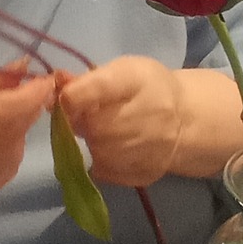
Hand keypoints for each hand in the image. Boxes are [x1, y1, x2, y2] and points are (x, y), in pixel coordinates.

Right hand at [0, 70, 54, 243]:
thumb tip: (23, 68)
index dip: (27, 96)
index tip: (44, 77)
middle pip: (12, 135)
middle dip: (25, 109)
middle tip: (27, 87)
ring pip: (13, 152)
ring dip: (15, 128)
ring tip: (3, 109)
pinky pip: (4, 168)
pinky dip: (6, 146)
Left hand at [55, 57, 186, 186]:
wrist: (185, 119)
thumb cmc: (145, 88)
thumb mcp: (121, 71)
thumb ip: (86, 80)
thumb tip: (56, 83)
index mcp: (136, 79)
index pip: (96, 88)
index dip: (71, 97)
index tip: (65, 100)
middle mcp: (148, 113)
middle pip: (93, 126)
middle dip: (83, 123)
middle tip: (90, 118)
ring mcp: (150, 147)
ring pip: (97, 151)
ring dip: (92, 143)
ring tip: (105, 132)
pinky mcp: (146, 172)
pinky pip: (105, 171)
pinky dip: (102, 161)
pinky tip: (114, 149)